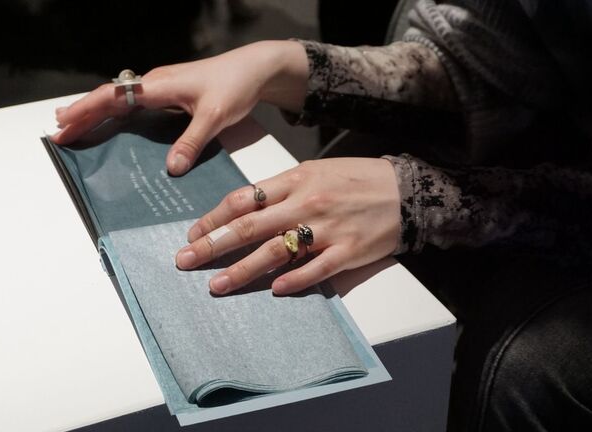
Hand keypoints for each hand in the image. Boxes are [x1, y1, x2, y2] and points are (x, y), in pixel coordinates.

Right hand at [52, 40, 307, 174]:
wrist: (254, 69)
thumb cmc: (235, 86)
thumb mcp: (215, 115)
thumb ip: (192, 141)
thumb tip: (171, 169)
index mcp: (158, 85)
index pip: (113, 96)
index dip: (86, 110)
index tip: (64, 124)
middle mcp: (154, 84)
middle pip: (108, 98)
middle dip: (81, 114)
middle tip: (57, 133)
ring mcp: (160, 89)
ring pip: (118, 101)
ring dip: (95, 114)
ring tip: (71, 129)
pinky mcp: (168, 96)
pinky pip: (133, 106)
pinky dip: (114, 116)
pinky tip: (109, 127)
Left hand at [175, 158, 400, 294]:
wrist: (406, 190)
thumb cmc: (355, 180)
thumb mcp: (314, 171)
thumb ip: (280, 189)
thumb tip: (243, 208)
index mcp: (295, 179)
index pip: (243, 199)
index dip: (214, 217)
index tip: (193, 233)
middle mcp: (306, 203)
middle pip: (250, 227)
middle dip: (213, 245)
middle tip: (185, 261)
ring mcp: (327, 229)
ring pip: (276, 252)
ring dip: (242, 271)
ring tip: (217, 286)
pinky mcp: (348, 252)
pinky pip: (316, 269)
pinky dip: (294, 280)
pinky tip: (274, 291)